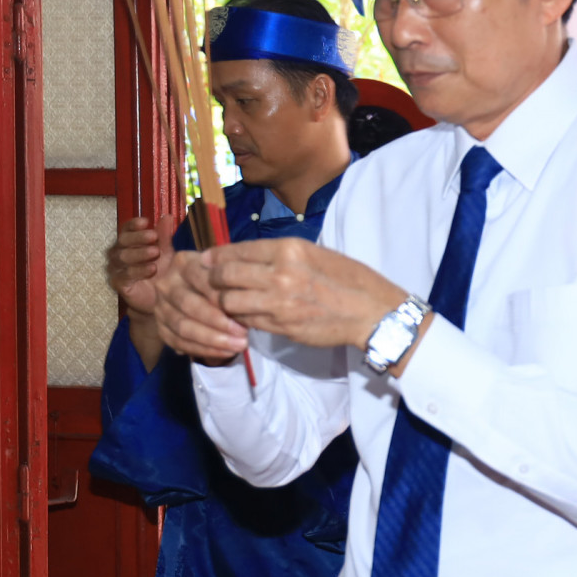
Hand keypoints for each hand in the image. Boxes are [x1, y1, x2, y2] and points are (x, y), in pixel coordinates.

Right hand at [104, 215, 173, 313]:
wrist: (161, 297)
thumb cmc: (161, 271)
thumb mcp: (166, 251)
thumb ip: (164, 235)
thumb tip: (167, 216)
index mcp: (128, 242)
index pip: (126, 229)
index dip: (133, 224)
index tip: (146, 221)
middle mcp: (118, 253)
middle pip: (123, 241)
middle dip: (138, 237)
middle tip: (154, 236)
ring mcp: (116, 268)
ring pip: (122, 257)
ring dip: (139, 253)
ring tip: (156, 252)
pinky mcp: (119, 284)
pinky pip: (125, 275)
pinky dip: (138, 271)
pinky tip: (152, 269)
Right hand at [153, 249, 247, 363]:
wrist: (200, 294)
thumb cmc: (222, 282)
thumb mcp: (228, 276)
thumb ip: (231, 285)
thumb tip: (246, 304)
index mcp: (183, 263)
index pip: (201, 279)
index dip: (222, 296)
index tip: (246, 309)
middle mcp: (166, 283)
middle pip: (189, 305)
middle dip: (218, 323)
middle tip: (243, 334)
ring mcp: (160, 307)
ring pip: (183, 327)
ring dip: (212, 340)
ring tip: (238, 346)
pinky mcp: (160, 327)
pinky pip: (179, 342)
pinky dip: (203, 350)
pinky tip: (226, 352)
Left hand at [206, 237, 409, 350]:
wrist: (371, 312)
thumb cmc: (348, 279)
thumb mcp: (316, 253)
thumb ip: (282, 254)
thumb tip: (249, 256)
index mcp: (289, 250)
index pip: (237, 251)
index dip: (216, 256)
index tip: (206, 260)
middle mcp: (279, 274)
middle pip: (226, 276)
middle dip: (213, 279)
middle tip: (210, 281)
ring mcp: (278, 303)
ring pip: (229, 301)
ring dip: (224, 301)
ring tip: (227, 300)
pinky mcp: (280, 326)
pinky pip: (247, 320)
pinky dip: (241, 317)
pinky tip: (245, 314)